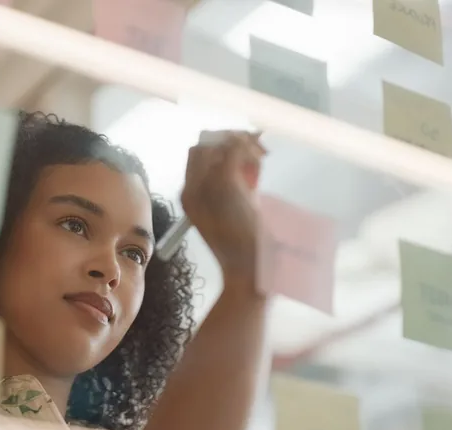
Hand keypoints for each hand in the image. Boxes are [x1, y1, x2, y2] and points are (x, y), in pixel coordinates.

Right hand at [181, 130, 265, 282]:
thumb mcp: (235, 211)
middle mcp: (190, 189)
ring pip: (218, 143)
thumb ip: (236, 187)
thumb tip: (251, 159)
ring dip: (243, 143)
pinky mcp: (224, 182)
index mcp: (189, 198)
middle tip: (255, 148)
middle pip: (202, 147)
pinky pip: (233, 148)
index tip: (242, 149)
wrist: (246, 267)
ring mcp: (204, 185)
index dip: (218, 148)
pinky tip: (262, 159)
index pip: (196, 158)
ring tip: (261, 155)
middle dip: (228, 140)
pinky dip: (250, 148)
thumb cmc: (245, 246)